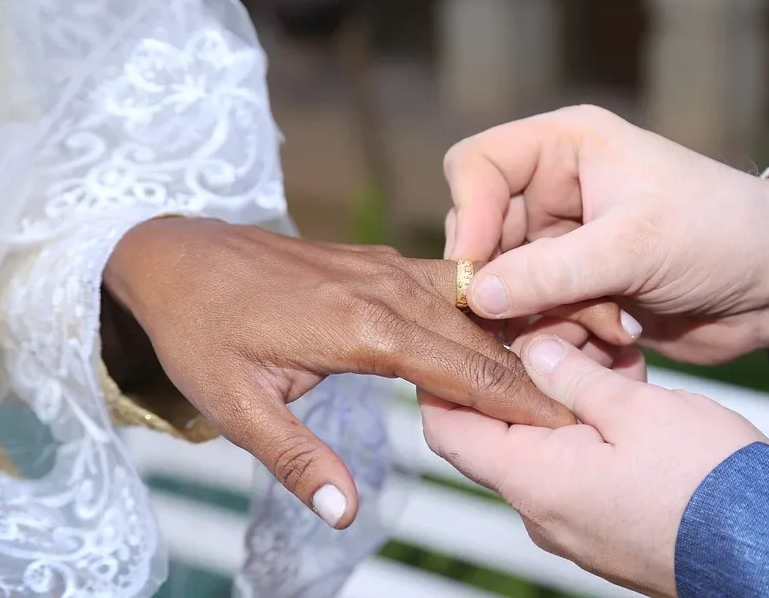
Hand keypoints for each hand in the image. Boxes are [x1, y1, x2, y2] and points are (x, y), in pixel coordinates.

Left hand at [103, 217, 574, 527]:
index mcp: (363, 328)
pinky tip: (503, 329)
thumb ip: (296, 459)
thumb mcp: (236, 406)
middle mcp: (388, 289)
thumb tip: (346, 513)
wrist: (177, 254)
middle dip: (539, 369)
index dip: (522, 400)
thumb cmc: (202, 332)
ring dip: (518, 333)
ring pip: (473, 302)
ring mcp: (386, 268)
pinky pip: (448, 284)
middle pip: (484, 332)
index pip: (466, 368)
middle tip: (591, 401)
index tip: (570, 423)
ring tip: (566, 365)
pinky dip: (484, 310)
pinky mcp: (378, 263)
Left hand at [420, 336, 768, 596]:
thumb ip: (573, 376)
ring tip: (597, 355)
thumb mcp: (634, 408)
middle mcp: (542, 510)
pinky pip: (577, 468)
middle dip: (515, 377)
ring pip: (543, 446)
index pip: (449, 430)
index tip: (452, 340)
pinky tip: (622, 392)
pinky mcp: (605, 525)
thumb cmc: (706, 482)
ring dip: (560, 399)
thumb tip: (535, 351)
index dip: (440, 382)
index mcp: (535, 479)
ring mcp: (574, 523)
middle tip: (542, 331)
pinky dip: (587, 428)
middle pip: (497, 433)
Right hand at [443, 105, 768, 363]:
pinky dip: (566, 336)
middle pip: (485, 237)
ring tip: (605, 323)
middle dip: (511, 283)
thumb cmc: (723, 234)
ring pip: (509, 287)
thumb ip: (550, 272)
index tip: (478, 271)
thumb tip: (475, 296)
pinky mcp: (579, 289)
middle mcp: (556, 191)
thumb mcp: (635, 246)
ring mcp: (566, 243)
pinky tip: (618, 335)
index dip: (468, 215)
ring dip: (546, 317)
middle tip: (536, 318)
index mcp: (566, 148)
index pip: (477, 165)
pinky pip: (539, 317)